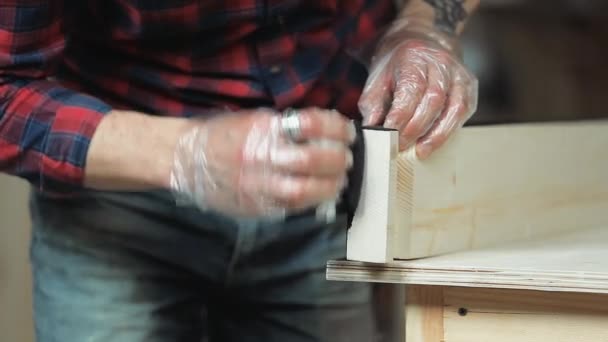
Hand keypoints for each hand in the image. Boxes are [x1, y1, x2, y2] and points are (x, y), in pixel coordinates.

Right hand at [169, 108, 354, 218]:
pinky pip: (292, 207)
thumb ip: (288, 127)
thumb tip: (325, 133)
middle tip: (348, 158)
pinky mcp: (257, 206)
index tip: (347, 131)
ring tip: (339, 180)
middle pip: (313, 160)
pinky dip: (313, 201)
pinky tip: (322, 194)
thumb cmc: (223, 135)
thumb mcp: (256, 120)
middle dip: (338, 160)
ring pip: (306, 190)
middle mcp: (262, 156)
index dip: (336, 128)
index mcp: (264, 129)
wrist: (186, 159)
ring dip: (331, 186)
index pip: (312, 124)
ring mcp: (259, 185)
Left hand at [358, 27, 477, 157]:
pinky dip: (449, 129)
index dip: (400, 116)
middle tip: (400, 147)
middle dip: (416, 128)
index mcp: (414, 57)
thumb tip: (372, 129)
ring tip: (420, 152)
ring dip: (437, 134)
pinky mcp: (468, 85)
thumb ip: (372, 104)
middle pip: (433, 100)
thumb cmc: (397, 65)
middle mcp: (440, 62)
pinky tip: (435, 141)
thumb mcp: (377, 78)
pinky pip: (462, 110)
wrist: (421, 41)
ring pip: (454, 107)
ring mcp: (458, 73)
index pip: (410, 90)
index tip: (388, 135)